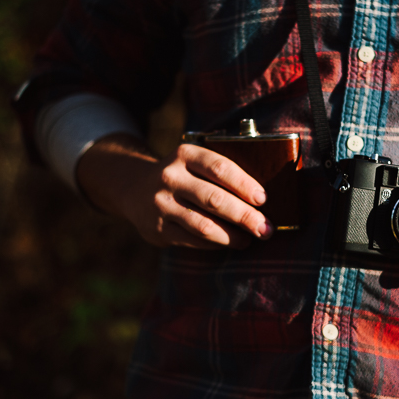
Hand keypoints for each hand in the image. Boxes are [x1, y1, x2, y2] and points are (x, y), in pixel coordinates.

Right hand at [76, 134, 272, 249]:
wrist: (133, 187)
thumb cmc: (182, 176)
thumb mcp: (193, 162)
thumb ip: (220, 173)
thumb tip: (261, 200)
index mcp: (185, 154)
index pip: (219, 168)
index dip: (244, 184)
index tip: (263, 199)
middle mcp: (170, 177)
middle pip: (214, 199)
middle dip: (245, 216)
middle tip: (266, 229)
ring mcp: (161, 204)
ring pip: (203, 224)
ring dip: (232, 236)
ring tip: (250, 239)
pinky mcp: (157, 229)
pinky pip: (192, 240)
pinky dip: (215, 244)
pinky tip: (230, 243)